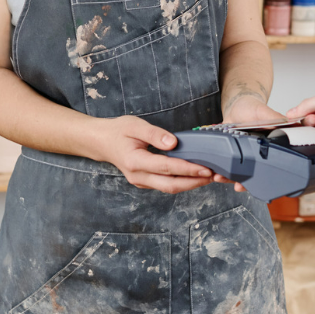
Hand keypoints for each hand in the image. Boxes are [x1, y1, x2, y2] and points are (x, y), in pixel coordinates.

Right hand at [96, 116, 214, 193]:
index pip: (166, 167)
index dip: (187, 168)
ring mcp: (141, 182)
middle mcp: (138, 176)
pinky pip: (165, 185)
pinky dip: (181, 181)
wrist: (102, 142)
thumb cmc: (118, 131)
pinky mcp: (145, 182)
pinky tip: (193, 175)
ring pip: (169, 188)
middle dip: (194, 182)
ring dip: (189, 184)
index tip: (205, 167)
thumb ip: (154, 134)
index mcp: (135, 161)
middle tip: (213, 176)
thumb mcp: (135, 125)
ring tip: (208, 176)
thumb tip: (174, 143)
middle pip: (170, 185)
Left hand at [211, 95, 284, 191]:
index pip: (266, 166)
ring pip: (237, 172)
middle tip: (238, 186)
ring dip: (228, 178)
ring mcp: (241, 154)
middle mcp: (254, 154)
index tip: (255, 183)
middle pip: (251, 173)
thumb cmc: (252, 107)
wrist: (235, 105)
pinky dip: (218, 169)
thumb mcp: (263, 111)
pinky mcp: (229, 153)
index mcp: (265, 148)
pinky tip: (213, 172)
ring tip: (220, 178)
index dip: (261, 177)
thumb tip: (287, 123)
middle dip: (244, 182)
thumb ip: (274, 118)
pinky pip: (225, 164)